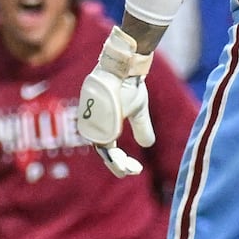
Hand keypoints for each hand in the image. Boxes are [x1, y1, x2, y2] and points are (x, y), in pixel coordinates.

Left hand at [77, 26, 154, 177]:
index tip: (136, 169)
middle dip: (118, 165)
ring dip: (113, 161)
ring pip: (101, 147)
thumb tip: (147, 144)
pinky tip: (118, 157)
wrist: (124, 67)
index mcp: (105, 125)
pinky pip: (99, 136)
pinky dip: (109, 149)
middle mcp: (96, 124)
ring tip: (125, 169)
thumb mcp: (138, 110)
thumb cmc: (129, 85)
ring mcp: (92, 119)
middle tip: (131, 172)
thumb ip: (141, 127)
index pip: (110, 150)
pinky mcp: (92, 114)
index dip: (121, 162)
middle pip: (105, 152)